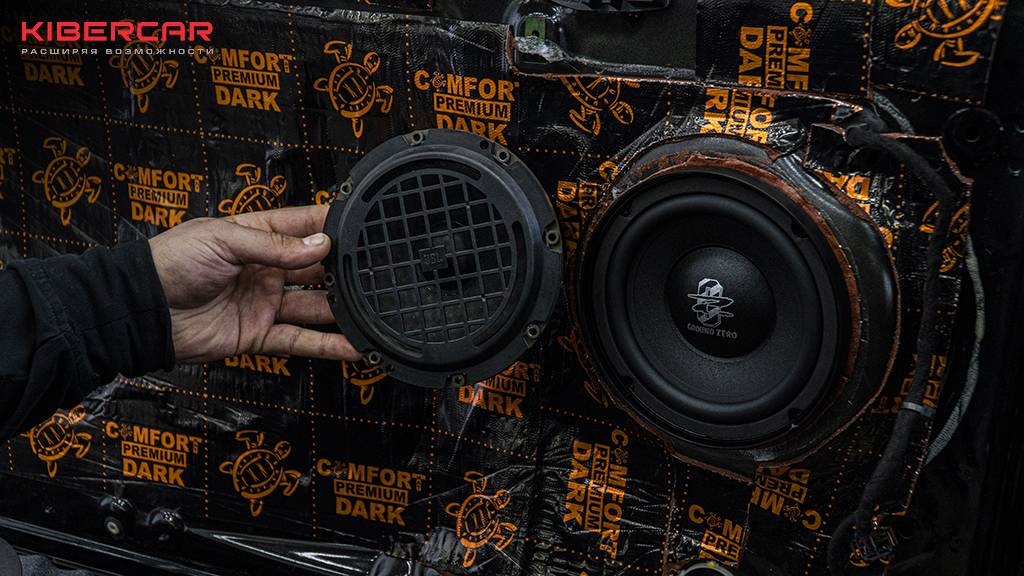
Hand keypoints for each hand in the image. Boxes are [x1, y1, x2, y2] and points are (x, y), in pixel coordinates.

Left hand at [149, 204, 359, 362]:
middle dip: (344, 270)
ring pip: (314, 306)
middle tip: (375, 271)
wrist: (143, 310)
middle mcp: (265, 269)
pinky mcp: (260, 333)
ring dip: (342, 309)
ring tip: (374, 308)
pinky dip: (327, 344)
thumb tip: (320, 245)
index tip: (364, 224)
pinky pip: (300, 339)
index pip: (303, 226)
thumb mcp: (224, 239)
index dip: (331, 225)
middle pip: (316, 269)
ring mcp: (264, 302)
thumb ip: (276, 246)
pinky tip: (353, 344)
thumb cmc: (170, 263)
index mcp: (255, 235)